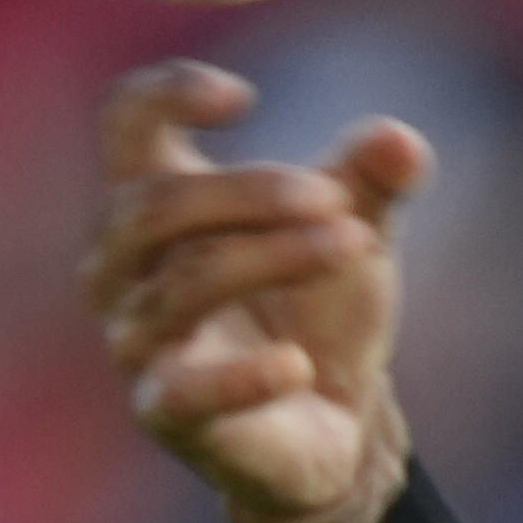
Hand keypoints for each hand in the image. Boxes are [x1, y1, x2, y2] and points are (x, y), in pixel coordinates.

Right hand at [81, 59, 430, 522]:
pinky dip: (243, 377)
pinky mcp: (167, 414)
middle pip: (154, 205)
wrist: (335, 427)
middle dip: (251, 194)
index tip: (244, 97)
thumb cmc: (320, 314)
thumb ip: (374, 183)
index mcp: (157, 206)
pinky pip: (184, 391)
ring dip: (274, 258)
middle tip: (337, 200)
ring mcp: (138, 343)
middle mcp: (125, 269)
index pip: (123, 124)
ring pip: (183, 286)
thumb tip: (399, 141)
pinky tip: (299, 365)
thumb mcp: (357, 237)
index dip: (166, 95)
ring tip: (355, 245)